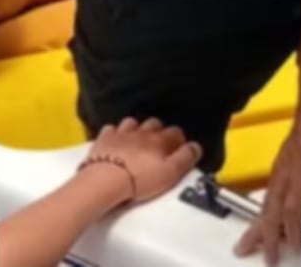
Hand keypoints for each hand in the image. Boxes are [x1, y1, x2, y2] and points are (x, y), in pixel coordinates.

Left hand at [82, 118, 202, 205]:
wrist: (107, 179)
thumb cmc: (142, 179)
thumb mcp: (170, 173)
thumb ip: (185, 158)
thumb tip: (196, 146)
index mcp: (160, 140)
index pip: (176, 132)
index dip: (179, 141)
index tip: (179, 149)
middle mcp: (142, 131)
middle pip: (154, 124)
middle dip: (158, 132)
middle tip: (157, 147)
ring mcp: (122, 132)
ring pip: (133, 122)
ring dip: (136, 129)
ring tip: (136, 141)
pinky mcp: (104, 137)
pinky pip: (112, 129)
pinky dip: (115, 134)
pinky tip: (115, 141)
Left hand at [234, 114, 300, 263]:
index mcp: (289, 168)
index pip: (274, 199)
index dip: (268, 217)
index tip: (265, 233)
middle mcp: (284, 173)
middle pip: (267, 209)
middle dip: (257, 231)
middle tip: (245, 248)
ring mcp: (289, 177)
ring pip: (273, 213)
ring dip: (269, 236)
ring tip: (266, 256)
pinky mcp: (299, 182)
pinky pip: (291, 213)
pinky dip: (291, 230)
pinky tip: (291, 245)